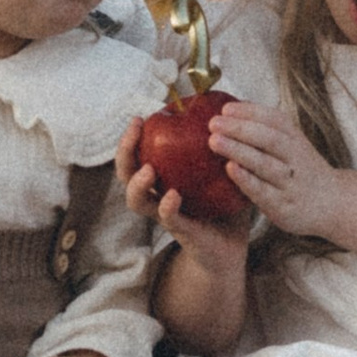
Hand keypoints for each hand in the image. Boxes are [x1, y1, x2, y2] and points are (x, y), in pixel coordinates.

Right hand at [121, 126, 253, 282]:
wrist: (231, 246)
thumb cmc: (224, 204)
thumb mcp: (221, 170)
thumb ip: (221, 146)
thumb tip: (232, 110)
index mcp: (162, 179)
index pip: (136, 155)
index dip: (131, 137)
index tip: (140, 118)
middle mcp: (156, 195)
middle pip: (126, 174)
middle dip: (124, 151)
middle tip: (135, 131)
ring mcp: (165, 214)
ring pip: (137, 200)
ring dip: (137, 184)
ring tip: (148, 170)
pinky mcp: (181, 231)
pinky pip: (167, 219)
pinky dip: (167, 207)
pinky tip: (173, 195)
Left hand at [206, 97, 349, 239]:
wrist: (334, 203)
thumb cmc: (302, 170)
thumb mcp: (292, 145)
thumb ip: (267, 131)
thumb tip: (229, 112)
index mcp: (296, 138)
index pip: (275, 119)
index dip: (250, 112)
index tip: (225, 109)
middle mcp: (296, 158)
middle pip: (269, 139)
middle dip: (240, 128)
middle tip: (213, 123)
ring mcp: (290, 183)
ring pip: (265, 164)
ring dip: (239, 150)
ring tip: (214, 141)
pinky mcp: (283, 206)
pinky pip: (264, 192)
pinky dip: (247, 180)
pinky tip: (230, 169)